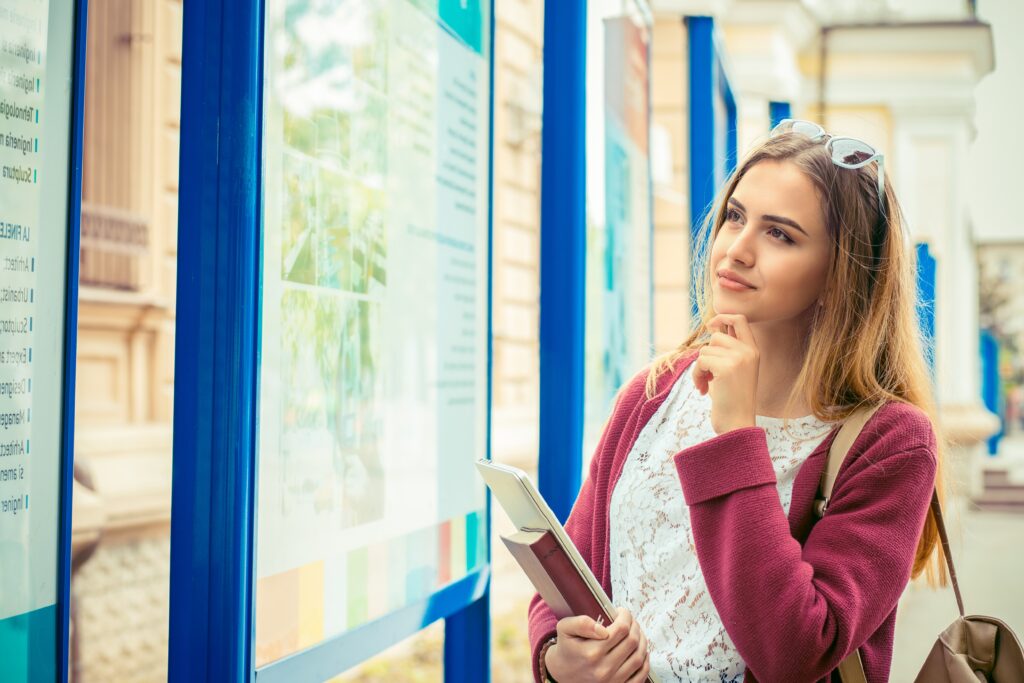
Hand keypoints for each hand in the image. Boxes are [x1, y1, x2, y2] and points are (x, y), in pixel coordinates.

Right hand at [545, 608, 650, 682]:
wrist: (562, 675)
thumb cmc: (566, 649)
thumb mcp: (565, 629)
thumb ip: (582, 623)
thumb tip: (603, 629)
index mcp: (591, 652)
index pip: (621, 629)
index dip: (625, 616)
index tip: (622, 612)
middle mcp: (604, 669)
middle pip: (632, 641)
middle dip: (635, 626)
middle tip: (629, 620)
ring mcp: (613, 681)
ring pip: (639, 656)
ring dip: (642, 640)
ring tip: (636, 632)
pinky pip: (641, 675)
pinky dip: (645, 661)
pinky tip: (640, 651)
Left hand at [692, 313, 758, 433]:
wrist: (737, 424)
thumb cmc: (731, 401)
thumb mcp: (734, 370)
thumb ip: (727, 350)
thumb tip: (713, 325)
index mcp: (754, 351)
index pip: (740, 320)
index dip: (723, 317)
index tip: (711, 326)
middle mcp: (749, 352)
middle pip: (716, 337)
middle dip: (706, 355)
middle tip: (707, 375)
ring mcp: (739, 358)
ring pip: (706, 350)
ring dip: (700, 369)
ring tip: (706, 385)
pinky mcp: (726, 368)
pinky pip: (701, 361)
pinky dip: (696, 376)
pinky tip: (703, 390)